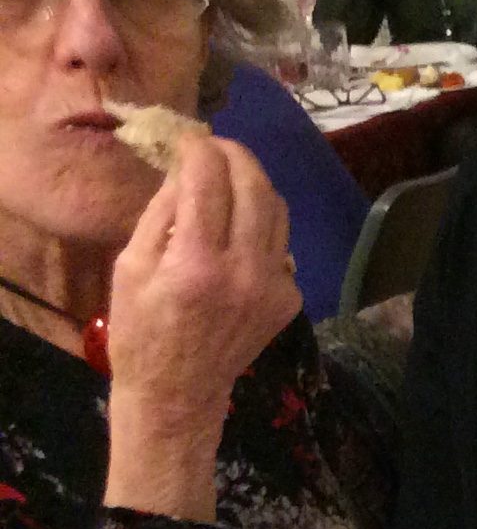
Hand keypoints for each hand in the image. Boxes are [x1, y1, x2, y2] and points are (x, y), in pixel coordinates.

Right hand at [107, 135, 299, 439]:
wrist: (180, 390)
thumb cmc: (141, 329)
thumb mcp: (132, 267)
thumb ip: (163, 213)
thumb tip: (187, 167)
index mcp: (196, 262)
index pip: (208, 181)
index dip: (199, 149)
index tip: (189, 137)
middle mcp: (245, 270)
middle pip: (255, 186)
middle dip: (235, 155)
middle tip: (216, 146)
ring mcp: (276, 285)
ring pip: (278, 211)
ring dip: (255, 184)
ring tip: (229, 178)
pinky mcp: (291, 298)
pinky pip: (281, 244)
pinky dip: (261, 226)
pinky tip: (237, 232)